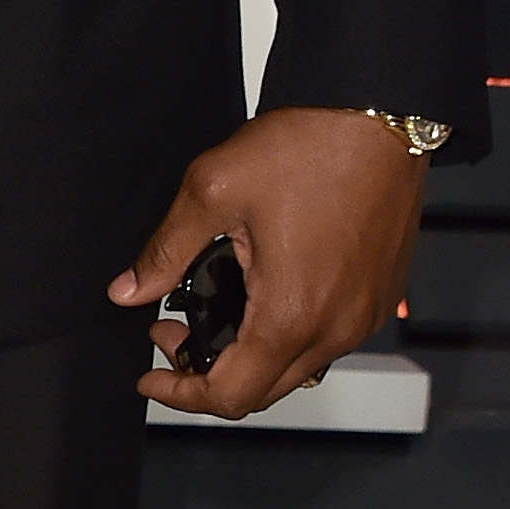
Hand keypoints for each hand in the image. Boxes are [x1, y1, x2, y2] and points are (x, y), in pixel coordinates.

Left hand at [108, 108, 426, 418]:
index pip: (230, 397)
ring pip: (297, 368)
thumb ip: (165, 251)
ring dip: (250, 355)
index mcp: (291, 314)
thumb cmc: (309, 144)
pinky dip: (287, 334)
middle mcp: (336, 328)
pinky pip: (328, 339)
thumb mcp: (213, 191)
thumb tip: (129, 290)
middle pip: (263, 392)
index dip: (181, 395)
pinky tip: (262, 293)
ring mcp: (365, 315)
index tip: (153, 376)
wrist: (379, 112)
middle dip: (208, 374)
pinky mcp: (380, 296)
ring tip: (214, 308)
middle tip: (172, 332)